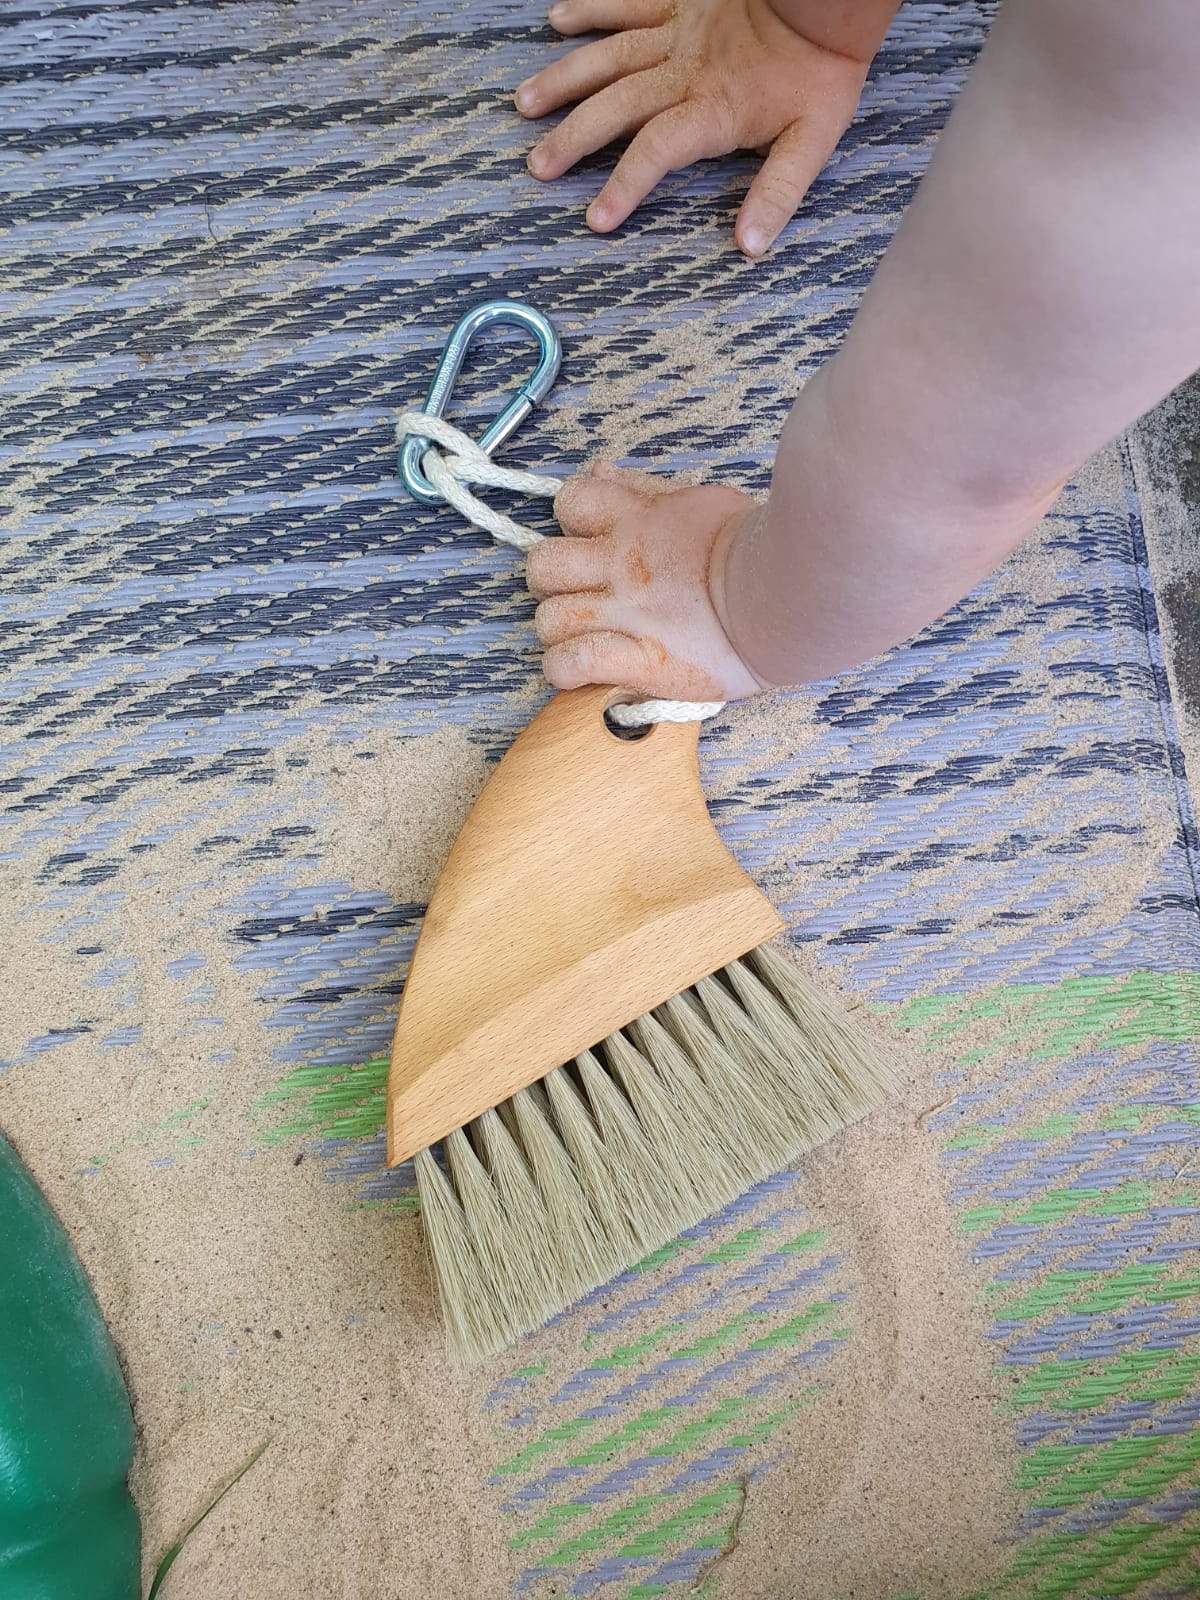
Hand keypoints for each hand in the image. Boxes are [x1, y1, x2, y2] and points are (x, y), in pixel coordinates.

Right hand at [516, 0, 890, 255]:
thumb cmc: (820, 70)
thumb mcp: (812, 142)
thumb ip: (778, 193)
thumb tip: (751, 245)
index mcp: (710, 110)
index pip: (656, 151)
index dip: (624, 185)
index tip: (595, 219)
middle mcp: (681, 71)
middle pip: (616, 106)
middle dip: (573, 138)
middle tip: (538, 167)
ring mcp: (675, 31)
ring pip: (608, 57)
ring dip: (565, 80)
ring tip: (526, 105)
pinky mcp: (678, 0)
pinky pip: (625, 2)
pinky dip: (591, 8)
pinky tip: (557, 20)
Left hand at [527, 461, 765, 700]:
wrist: (789, 592)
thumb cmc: (755, 547)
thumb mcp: (698, 501)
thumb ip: (643, 491)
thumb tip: (598, 470)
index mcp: (637, 522)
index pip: (571, 501)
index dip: (570, 523)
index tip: (588, 543)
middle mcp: (622, 565)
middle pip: (543, 565)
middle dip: (551, 582)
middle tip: (579, 595)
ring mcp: (628, 614)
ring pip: (549, 618)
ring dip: (557, 631)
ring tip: (582, 636)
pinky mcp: (641, 660)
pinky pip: (573, 663)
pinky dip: (565, 670)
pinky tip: (578, 671)